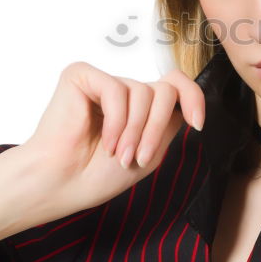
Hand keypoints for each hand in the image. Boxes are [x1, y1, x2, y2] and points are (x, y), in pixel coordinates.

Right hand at [20, 61, 204, 221]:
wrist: (63, 185)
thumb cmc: (98, 174)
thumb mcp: (151, 150)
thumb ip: (170, 122)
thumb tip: (190, 100)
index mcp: (141, 107)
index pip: (177, 84)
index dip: (194, 98)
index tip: (197, 124)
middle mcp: (125, 90)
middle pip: (165, 91)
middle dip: (157, 128)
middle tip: (140, 158)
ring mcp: (104, 81)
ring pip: (144, 92)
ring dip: (136, 131)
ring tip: (119, 154)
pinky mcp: (82, 76)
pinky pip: (117, 90)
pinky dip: (115, 121)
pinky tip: (104, 141)